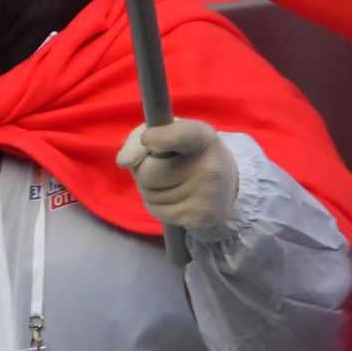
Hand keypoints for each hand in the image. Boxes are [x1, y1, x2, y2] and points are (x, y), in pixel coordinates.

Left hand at [116, 118, 238, 233]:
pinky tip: (175, 197)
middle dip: (143, 170)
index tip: (148, 139)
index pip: (180, 136)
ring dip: (149, 188)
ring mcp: (207, 196)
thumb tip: (124, 162)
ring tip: (170, 181)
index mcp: (201, 137)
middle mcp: (209, 167)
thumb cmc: (185, 151)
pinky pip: (156, 211)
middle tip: (159, 166)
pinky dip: (156, 204)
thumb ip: (138, 140)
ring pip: (148, 195)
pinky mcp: (201, 218)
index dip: (159, 138)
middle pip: (147, 173)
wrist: (227, 182)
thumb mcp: (165, 132)